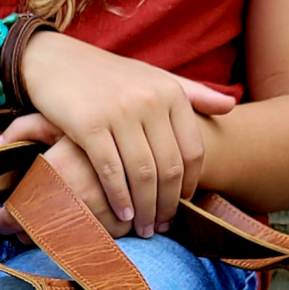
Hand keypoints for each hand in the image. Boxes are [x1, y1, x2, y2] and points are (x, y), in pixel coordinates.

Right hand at [0, 32, 236, 237]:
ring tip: (144, 228)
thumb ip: (193, 93)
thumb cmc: (109, 77)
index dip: (190, 186)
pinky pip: (110, 170)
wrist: (57, 61)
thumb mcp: (154, 79)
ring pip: (142, 173)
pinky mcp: (88, 125)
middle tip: (163, 227)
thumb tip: (231, 106)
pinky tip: (122, 215)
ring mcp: (118, 112)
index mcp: (169, 92)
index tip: (182, 206)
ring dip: (145, 208)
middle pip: (169, 168)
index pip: (193, 150)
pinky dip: (119, 198)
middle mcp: (149, 101)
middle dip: (167, 204)